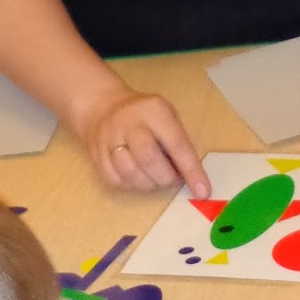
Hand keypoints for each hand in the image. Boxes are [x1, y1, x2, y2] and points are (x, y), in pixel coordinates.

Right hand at [77, 87, 209, 196]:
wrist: (102, 108)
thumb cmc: (145, 117)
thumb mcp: (167, 117)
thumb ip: (178, 144)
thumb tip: (191, 178)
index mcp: (154, 111)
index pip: (176, 143)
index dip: (191, 170)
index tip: (203, 191)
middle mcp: (129, 123)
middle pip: (148, 159)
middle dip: (165, 178)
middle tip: (172, 179)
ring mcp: (108, 139)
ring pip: (130, 174)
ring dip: (148, 184)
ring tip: (154, 177)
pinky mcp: (96, 157)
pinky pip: (116, 181)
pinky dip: (131, 185)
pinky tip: (137, 177)